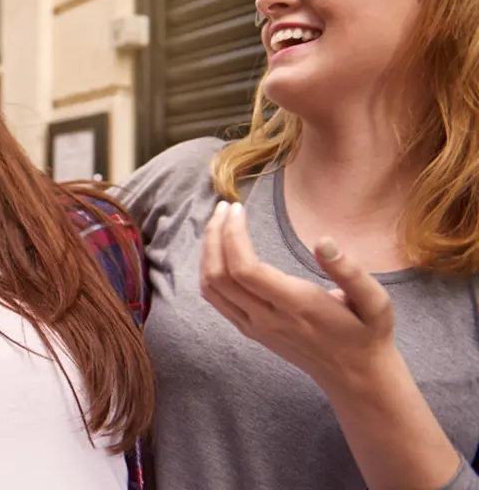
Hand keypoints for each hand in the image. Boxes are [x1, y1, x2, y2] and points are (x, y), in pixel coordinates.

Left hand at [199, 200, 397, 389]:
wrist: (355, 375)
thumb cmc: (367, 333)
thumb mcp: (375, 302)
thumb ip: (350, 272)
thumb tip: (324, 241)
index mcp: (297, 306)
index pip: (245, 269)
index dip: (233, 235)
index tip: (237, 208)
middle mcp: (267, 318)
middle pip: (219, 275)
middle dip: (215, 235)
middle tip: (224, 206)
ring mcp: (254, 326)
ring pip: (210, 287)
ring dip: (207, 251)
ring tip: (218, 222)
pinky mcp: (249, 329)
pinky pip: (215, 299)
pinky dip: (207, 270)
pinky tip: (218, 249)